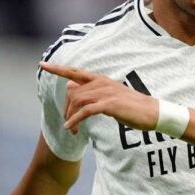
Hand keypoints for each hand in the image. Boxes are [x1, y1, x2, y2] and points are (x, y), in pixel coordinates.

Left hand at [39, 62, 158, 133]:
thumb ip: (94, 94)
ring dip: (70, 117)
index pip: (75, 72)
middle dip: (66, 109)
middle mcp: (101, 83)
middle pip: (72, 92)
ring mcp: (105, 93)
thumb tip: (75, 93)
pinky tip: (71, 127)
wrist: (152, 112)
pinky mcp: (109, 105)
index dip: (58, 68)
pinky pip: (85, 111)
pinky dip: (76, 119)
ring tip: (71, 130)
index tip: (43, 64)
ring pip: (77, 101)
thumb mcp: (111, 97)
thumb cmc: (132, 107)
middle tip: (68, 124)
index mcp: (101, 79)